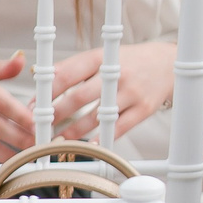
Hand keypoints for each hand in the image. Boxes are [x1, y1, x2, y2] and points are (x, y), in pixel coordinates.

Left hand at [44, 42, 180, 144]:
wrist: (169, 64)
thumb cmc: (129, 61)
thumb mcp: (102, 55)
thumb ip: (74, 66)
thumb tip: (43, 77)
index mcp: (102, 58)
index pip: (67, 74)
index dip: (47, 93)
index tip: (33, 108)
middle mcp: (116, 74)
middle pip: (78, 98)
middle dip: (55, 116)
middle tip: (40, 128)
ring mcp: (131, 92)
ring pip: (96, 117)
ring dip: (72, 132)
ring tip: (56, 141)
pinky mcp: (143, 109)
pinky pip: (118, 128)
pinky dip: (101, 139)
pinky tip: (87, 146)